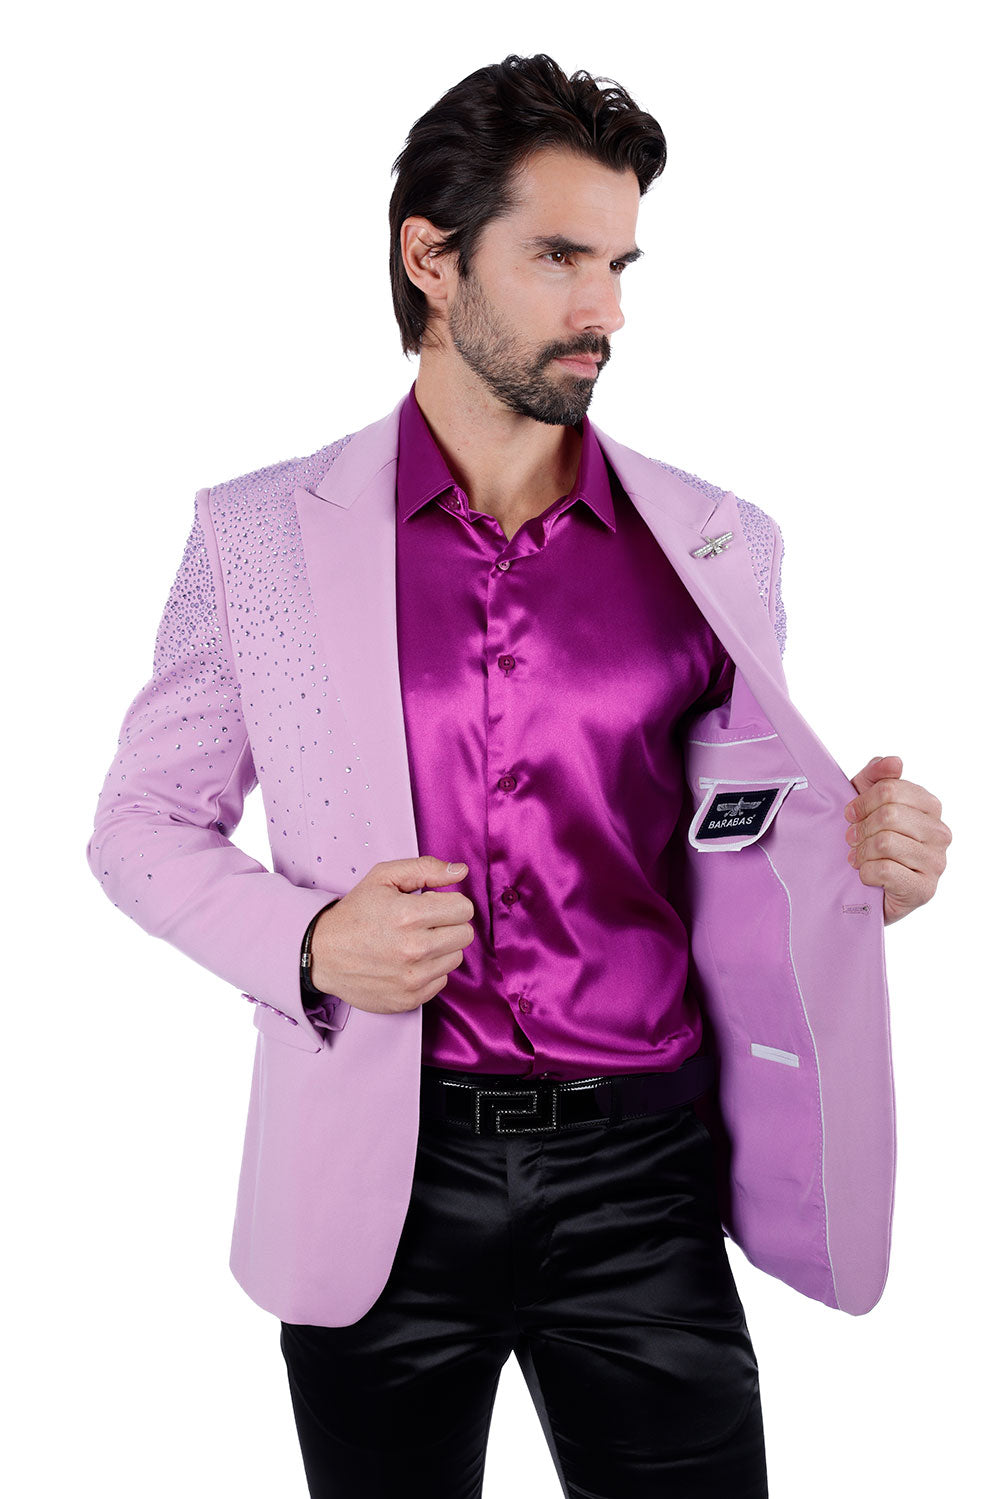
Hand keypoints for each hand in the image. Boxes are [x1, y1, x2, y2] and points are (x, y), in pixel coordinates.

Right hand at [309, 855, 475, 1014]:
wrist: (322, 954)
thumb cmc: (354, 913)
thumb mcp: (383, 877)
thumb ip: (425, 869)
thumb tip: (461, 871)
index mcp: (409, 915)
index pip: (464, 908)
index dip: (450, 902)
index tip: (433, 904)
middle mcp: (414, 949)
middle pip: (465, 934)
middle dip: (449, 924)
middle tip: (426, 923)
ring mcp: (413, 978)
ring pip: (456, 958)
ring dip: (441, 948)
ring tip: (415, 942)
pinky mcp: (410, 999)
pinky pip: (442, 981)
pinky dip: (430, 971)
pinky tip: (409, 962)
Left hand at [844, 755, 950, 924]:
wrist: (868, 890)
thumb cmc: (869, 842)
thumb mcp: (866, 803)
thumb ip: (876, 777)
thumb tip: (895, 761)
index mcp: (929, 806)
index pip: (890, 789)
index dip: (862, 801)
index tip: (850, 814)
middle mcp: (940, 832)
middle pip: (889, 814)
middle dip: (861, 828)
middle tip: (851, 839)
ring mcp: (936, 862)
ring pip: (886, 842)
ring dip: (862, 851)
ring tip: (858, 857)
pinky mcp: (924, 888)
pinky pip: (885, 870)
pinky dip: (866, 872)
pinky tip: (866, 875)